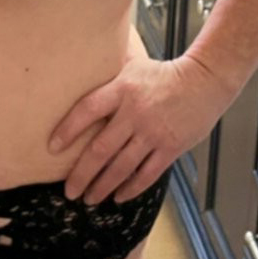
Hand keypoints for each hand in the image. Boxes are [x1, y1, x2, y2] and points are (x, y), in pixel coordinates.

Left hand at [48, 53, 239, 206]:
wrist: (205, 80)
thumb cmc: (164, 73)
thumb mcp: (133, 64)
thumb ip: (109, 70)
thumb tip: (82, 59)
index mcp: (122, 89)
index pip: (87, 110)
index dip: (68, 129)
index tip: (52, 147)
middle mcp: (135, 113)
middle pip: (100, 149)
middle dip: (81, 175)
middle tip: (69, 191)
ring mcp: (153, 132)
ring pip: (121, 167)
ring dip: (102, 187)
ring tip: (89, 199)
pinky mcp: (171, 147)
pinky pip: (147, 174)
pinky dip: (131, 188)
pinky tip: (118, 197)